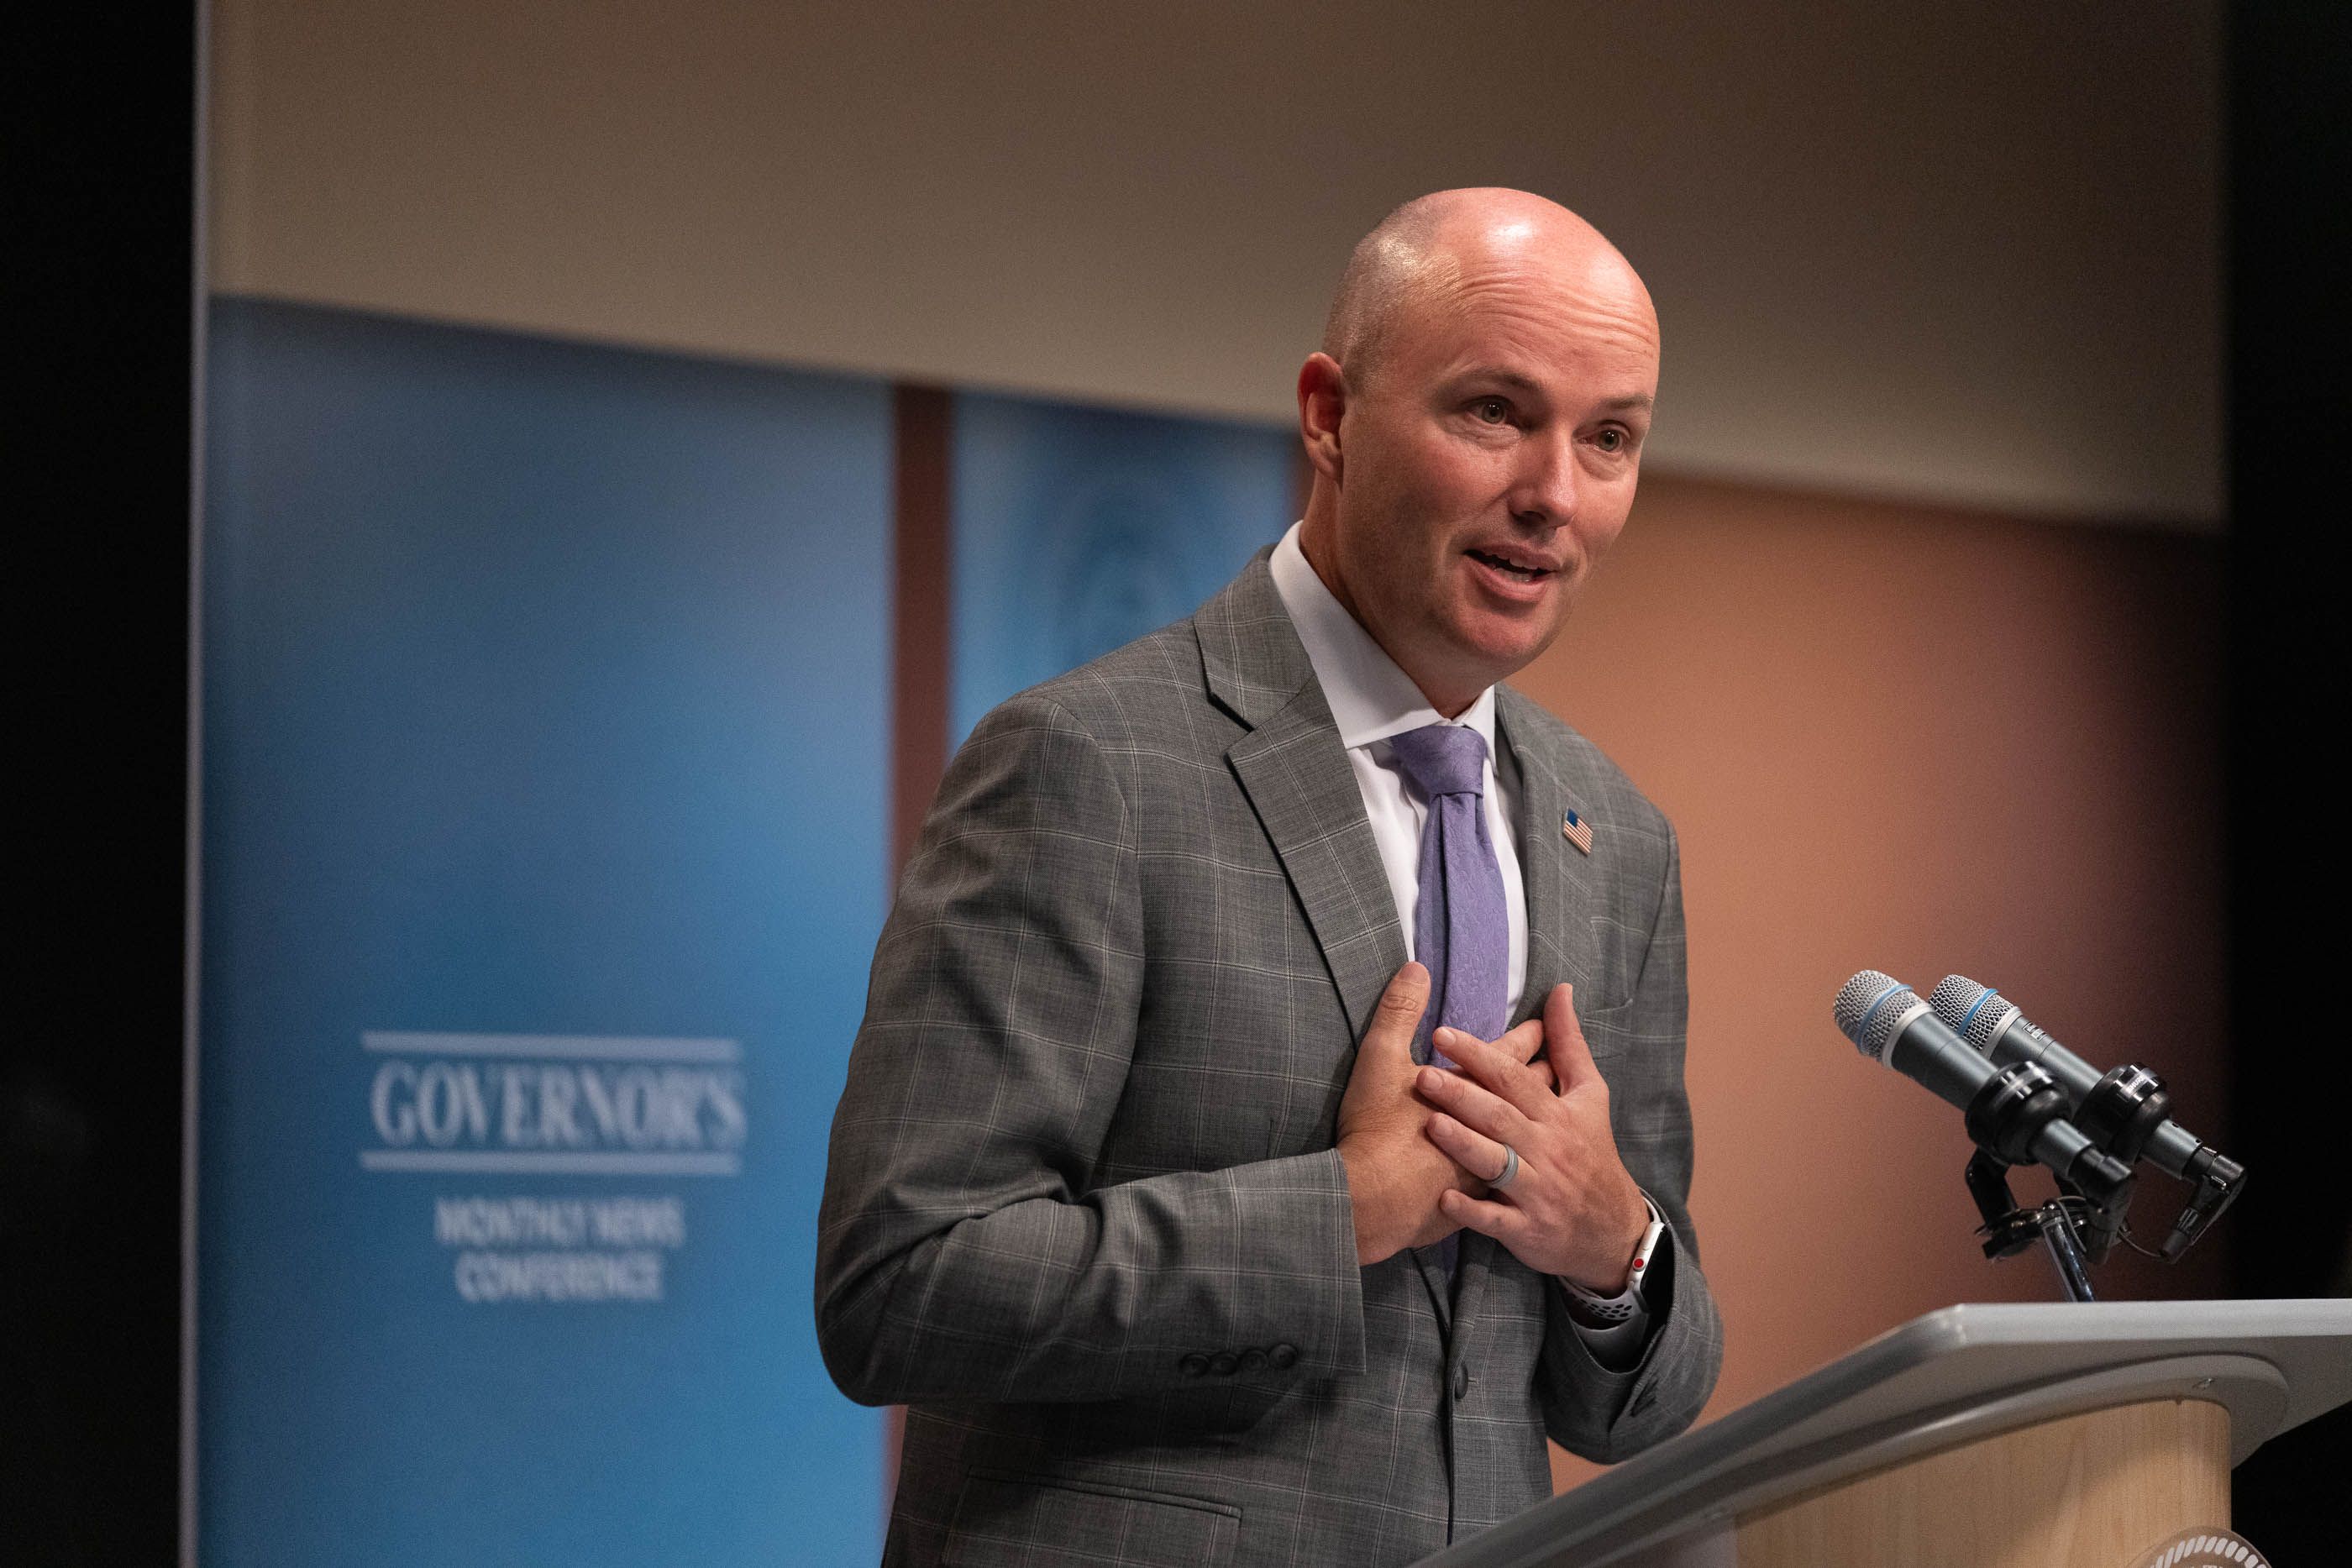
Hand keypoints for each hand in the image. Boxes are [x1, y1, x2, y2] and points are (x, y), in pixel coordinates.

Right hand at [1335, 962, 1548, 1265]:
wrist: (1372, 1203)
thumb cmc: (1377, 1130)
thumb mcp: (1381, 1060)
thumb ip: (1399, 1012)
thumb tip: (1417, 968)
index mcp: (1476, 1091)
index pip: (1510, 1057)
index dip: (1528, 1038)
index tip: (1541, 1025)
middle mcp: (1497, 1129)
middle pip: (1530, 1098)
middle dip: (1543, 1077)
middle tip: (1555, 1065)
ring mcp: (1493, 1169)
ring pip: (1527, 1144)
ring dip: (1536, 1127)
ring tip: (1548, 1118)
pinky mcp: (1480, 1203)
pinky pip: (1506, 1188)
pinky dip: (1513, 1177)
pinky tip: (1515, 1177)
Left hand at [1418, 982, 1649, 1291]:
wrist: (1613, 1230)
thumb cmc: (1592, 1151)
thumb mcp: (1590, 1096)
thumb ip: (1568, 1044)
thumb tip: (1560, 990)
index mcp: (1557, 1114)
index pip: (1514, 1079)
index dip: (1480, 1056)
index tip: (1442, 1034)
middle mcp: (1546, 1149)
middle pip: (1500, 1117)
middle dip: (1461, 1094)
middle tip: (1422, 1074)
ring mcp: (1537, 1191)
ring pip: (1496, 1164)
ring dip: (1463, 1145)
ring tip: (1429, 1124)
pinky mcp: (1527, 1229)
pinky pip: (1496, 1219)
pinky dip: (1471, 1211)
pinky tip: (1443, 1198)